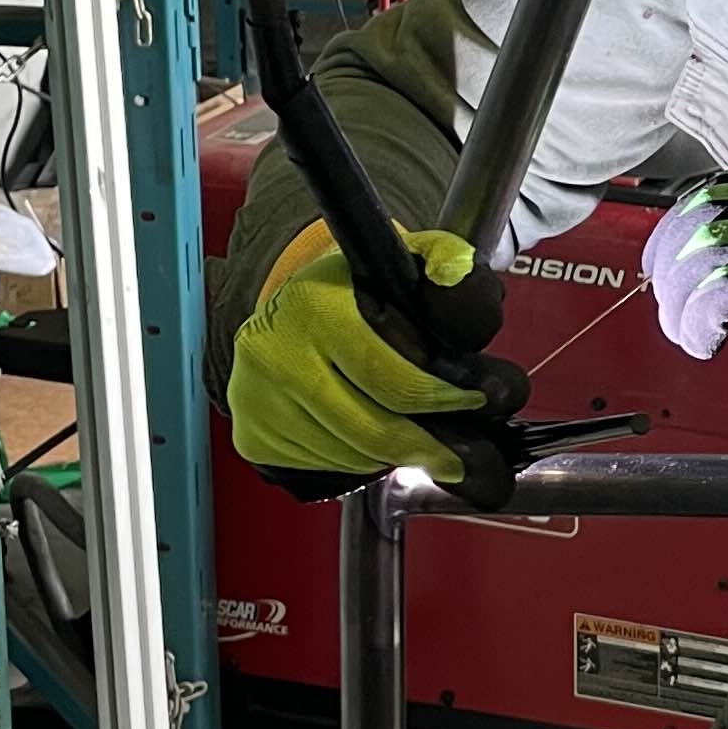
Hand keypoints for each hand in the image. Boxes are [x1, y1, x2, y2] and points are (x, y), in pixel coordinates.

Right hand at [226, 223, 526, 491]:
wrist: (286, 310)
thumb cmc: (351, 293)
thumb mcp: (399, 262)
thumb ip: (444, 261)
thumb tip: (453, 275)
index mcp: (315, 306)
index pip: (392, 379)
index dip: (442, 398)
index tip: (474, 402)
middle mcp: (276, 352)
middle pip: (372, 430)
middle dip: (427, 447)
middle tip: (457, 456)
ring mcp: (257, 397)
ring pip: (350, 456)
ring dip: (390, 456)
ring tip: (410, 438)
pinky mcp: (252, 433)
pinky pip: (322, 467)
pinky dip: (354, 463)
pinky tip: (365, 438)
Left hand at [643, 171, 727, 460]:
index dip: (690, 217)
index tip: (672, 253)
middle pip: (706, 213)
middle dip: (671, 254)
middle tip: (665, 295)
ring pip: (703, 255)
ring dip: (680, 299)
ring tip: (684, 331)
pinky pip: (717, 297)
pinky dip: (697, 323)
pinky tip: (705, 343)